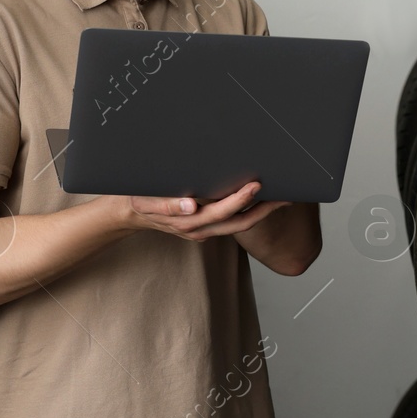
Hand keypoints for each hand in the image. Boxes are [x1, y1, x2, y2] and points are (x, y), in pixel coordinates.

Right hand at [123, 181, 294, 241]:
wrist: (131, 214)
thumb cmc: (140, 201)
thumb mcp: (147, 201)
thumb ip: (168, 204)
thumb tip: (191, 205)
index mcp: (188, 222)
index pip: (222, 212)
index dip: (240, 200)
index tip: (257, 186)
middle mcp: (200, 230)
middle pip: (239, 224)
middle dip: (264, 211)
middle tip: (285, 195)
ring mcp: (203, 231)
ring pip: (238, 225)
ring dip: (260, 213)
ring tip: (280, 198)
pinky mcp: (205, 227)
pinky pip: (230, 223)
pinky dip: (247, 213)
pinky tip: (259, 201)